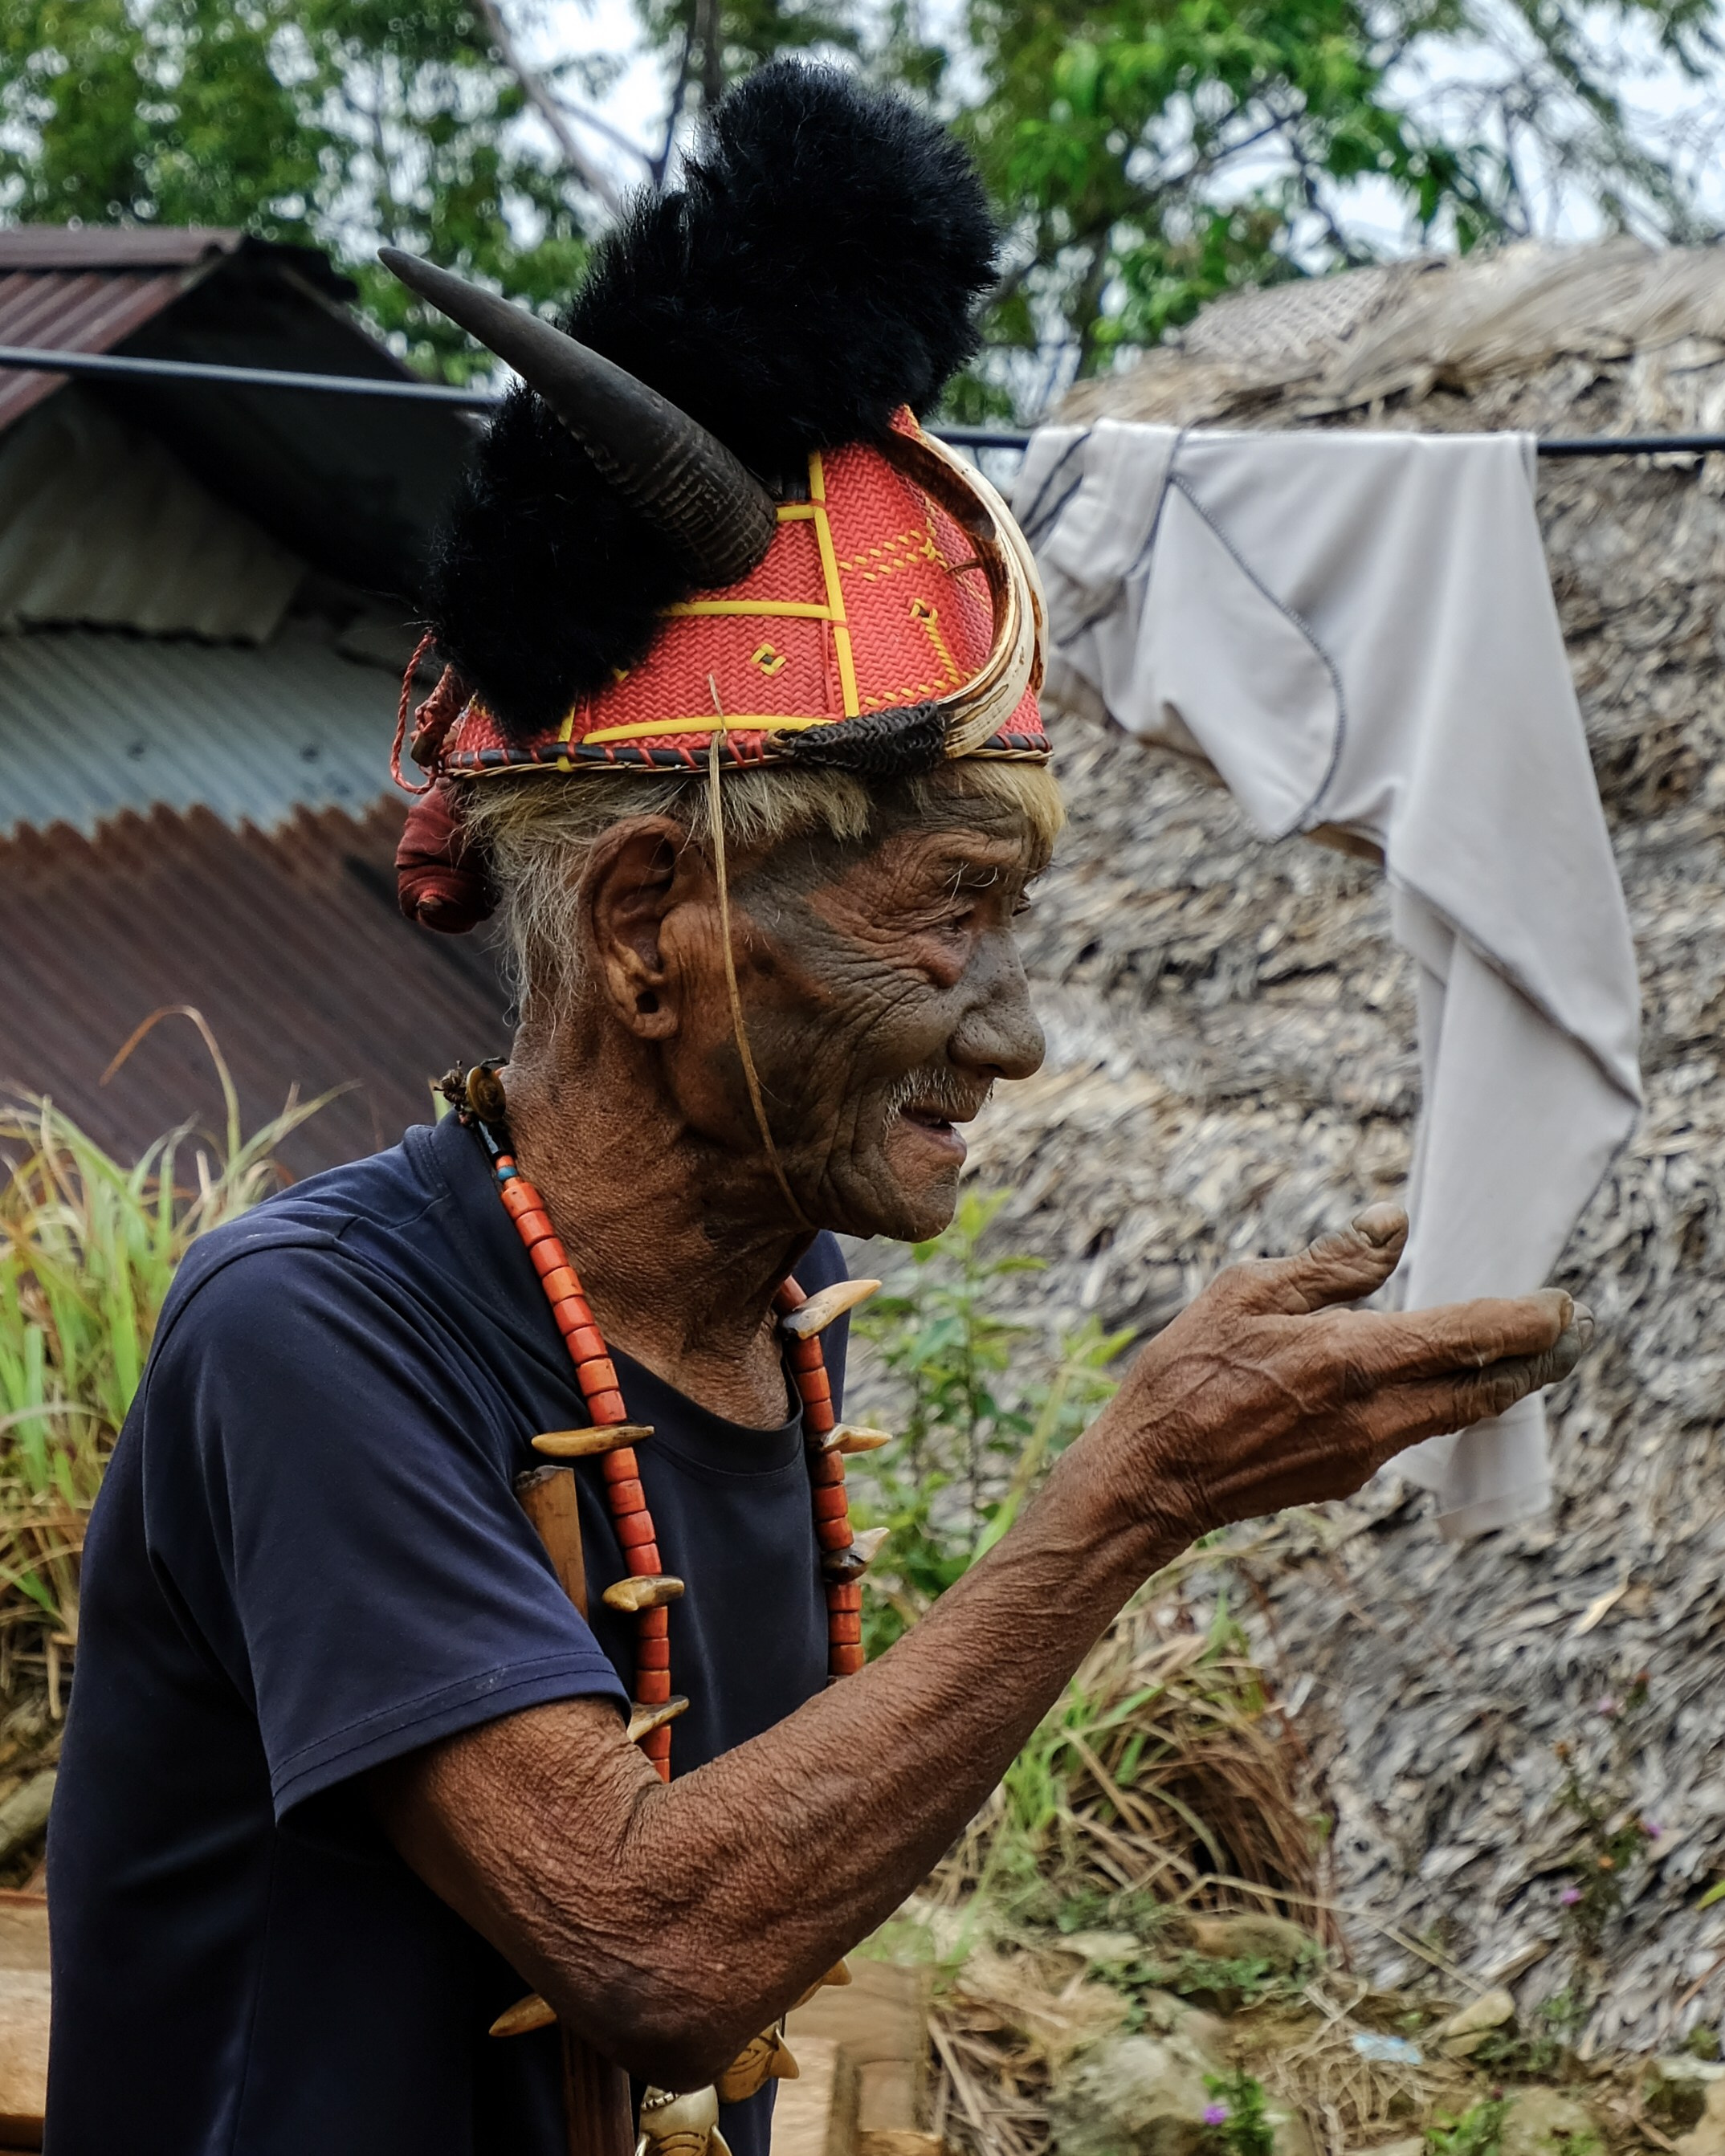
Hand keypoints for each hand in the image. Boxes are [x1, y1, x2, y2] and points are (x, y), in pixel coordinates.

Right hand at [1092, 1206, 1589, 1537]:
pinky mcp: (1345, 1478)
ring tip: (1513, 1354)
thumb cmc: (1186, 1373)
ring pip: (1450, 1415)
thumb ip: (1330, 1263)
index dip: (1528, 1321)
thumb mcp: (1246, 1292)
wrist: (1151, 1478)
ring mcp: (1365, 1454)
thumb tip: (1393, 1228)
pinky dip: (1432, 1404)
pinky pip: (1406, 1433)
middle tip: (1573, 1335)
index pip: (1469, 1336)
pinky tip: (1420, 1383)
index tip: (1565, 1306)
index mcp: (1354, 1357)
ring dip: (1486, 1384)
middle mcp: (1375, 1414)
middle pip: (1483, 1389)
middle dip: (1535, 1360)